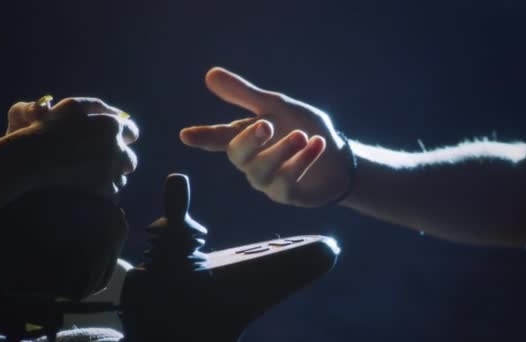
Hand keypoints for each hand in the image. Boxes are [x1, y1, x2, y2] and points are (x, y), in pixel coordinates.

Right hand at [6, 97, 138, 201]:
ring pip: (122, 177)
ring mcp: (112, 171)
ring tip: (91, 174)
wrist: (32, 157)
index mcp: (113, 126)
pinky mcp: (104, 190)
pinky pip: (114, 193)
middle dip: (119, 159)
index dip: (122, 136)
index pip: (133, 132)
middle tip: (101, 160)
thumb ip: (99, 107)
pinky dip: (104, 191)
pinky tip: (89, 186)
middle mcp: (118, 149)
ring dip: (111, 176)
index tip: (110, 139)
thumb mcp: (73, 106)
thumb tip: (122, 115)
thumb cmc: (49, 127)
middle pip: (131, 159)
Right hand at [180, 67, 349, 206]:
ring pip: (262, 169)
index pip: (219, 137)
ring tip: (303, 135)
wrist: (339, 157)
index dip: (203, 137)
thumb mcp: (277, 107)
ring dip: (283, 150)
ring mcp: (267, 181)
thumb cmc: (305, 128)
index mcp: (246, 137)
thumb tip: (210, 74)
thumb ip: (245, 94)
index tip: (186, 135)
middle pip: (238, 154)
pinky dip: (302, 161)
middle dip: (250, 139)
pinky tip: (317, 144)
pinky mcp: (286, 195)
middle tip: (266, 124)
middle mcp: (252, 161)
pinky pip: (287, 181)